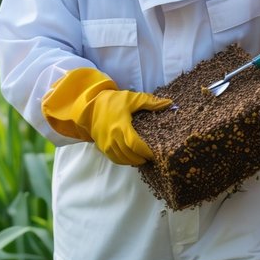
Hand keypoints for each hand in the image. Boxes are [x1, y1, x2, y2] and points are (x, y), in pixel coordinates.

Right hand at [41, 68, 171, 165]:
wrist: (91, 106)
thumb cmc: (113, 101)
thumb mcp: (132, 98)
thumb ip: (150, 102)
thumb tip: (169, 103)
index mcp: (121, 126)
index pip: (134, 144)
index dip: (145, 152)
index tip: (154, 154)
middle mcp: (112, 138)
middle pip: (129, 155)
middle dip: (141, 158)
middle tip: (151, 158)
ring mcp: (106, 144)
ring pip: (122, 159)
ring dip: (133, 161)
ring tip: (142, 159)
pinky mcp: (102, 147)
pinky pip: (115, 159)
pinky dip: (124, 161)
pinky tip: (131, 158)